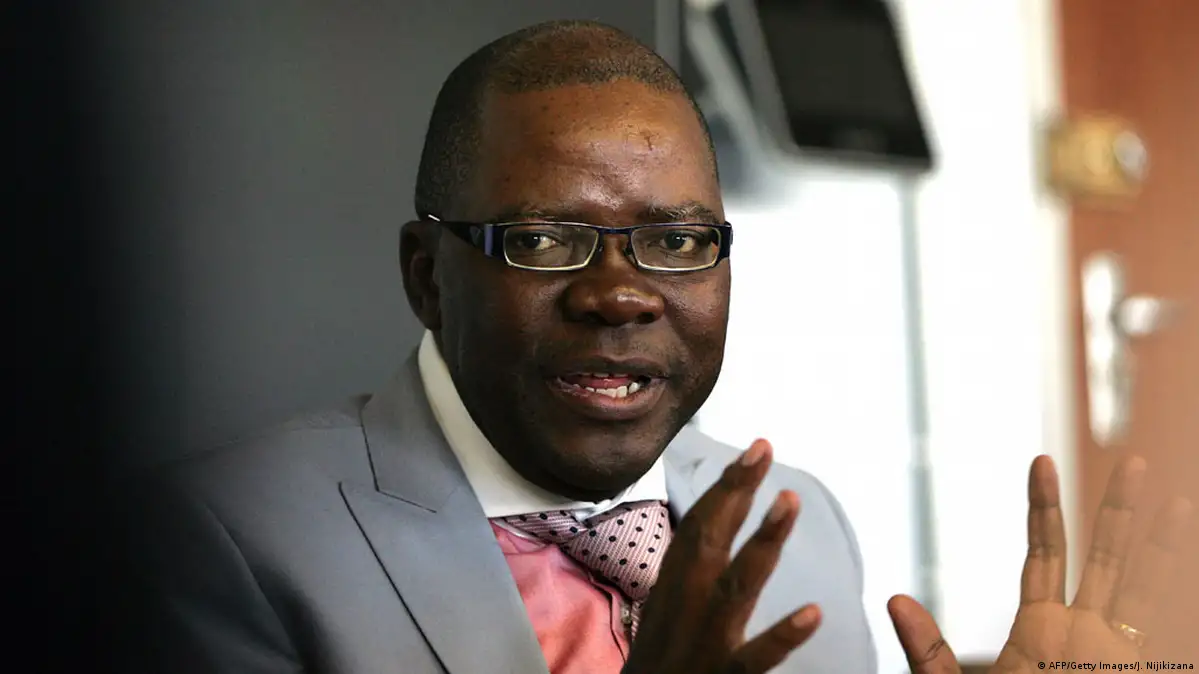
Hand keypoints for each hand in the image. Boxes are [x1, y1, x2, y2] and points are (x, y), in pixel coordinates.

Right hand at [623, 439, 819, 673]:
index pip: (702, 524)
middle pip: (713, 537)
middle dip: (737, 491)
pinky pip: (758, 655)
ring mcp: (709, 637)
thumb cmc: (661, 655)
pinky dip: (783, 635)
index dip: (729, 485)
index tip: (757, 448)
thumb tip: (722, 513)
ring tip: (789, 500)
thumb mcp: (669, 599)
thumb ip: (696, 559)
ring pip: (740, 583)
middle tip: (762, 448)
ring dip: (764, 539)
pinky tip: (813, 613)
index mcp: (676, 582)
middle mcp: (689, 601)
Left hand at [889, 455, 1192, 672]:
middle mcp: (1089, 636)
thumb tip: (893, 599)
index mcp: (1042, 631)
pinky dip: (1184, 593)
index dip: (1044, 508)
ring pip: (1150, 588)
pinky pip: (1172, 630)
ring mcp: (1124, 657)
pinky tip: (1191, 554)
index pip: (1046, 555)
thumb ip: (930, 653)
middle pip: (1108, 558)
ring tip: (1180, 497)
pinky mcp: (1147, 671)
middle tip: (1137, 462)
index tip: (1041, 459)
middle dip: (1120, 511)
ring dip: (1165, 545)